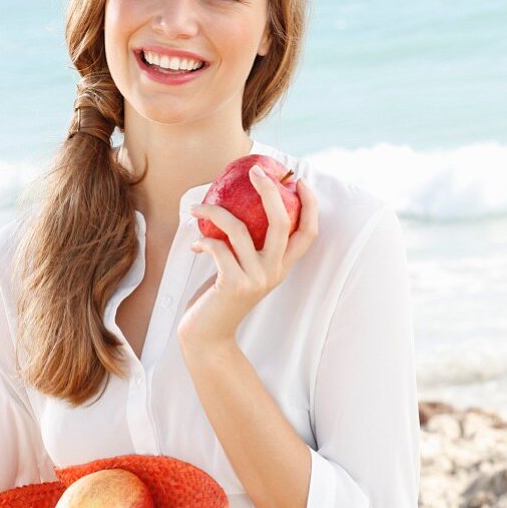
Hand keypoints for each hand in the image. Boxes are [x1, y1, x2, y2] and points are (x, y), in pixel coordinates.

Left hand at [177, 167, 318, 350]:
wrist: (208, 337)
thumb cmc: (221, 298)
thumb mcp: (243, 271)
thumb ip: (249, 248)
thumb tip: (236, 207)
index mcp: (282, 267)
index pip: (308, 233)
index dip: (310, 205)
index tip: (299, 181)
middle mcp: (274, 272)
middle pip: (281, 222)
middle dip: (269, 190)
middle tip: (255, 170)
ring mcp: (255, 279)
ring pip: (241, 230)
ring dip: (215, 212)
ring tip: (198, 208)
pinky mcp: (233, 284)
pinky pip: (218, 248)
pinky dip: (204, 240)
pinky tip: (195, 243)